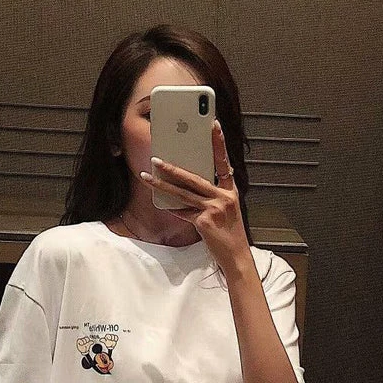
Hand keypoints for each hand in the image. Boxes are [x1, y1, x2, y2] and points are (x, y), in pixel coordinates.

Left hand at [140, 119, 251, 273]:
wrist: (236, 256)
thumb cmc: (229, 233)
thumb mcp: (225, 210)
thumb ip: (210, 196)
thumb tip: (185, 186)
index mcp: (230, 190)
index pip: (224, 162)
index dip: (219, 143)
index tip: (213, 125)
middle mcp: (224, 197)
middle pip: (194, 178)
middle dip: (173, 168)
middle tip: (156, 158)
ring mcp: (214, 209)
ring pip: (182, 193)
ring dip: (161, 185)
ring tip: (146, 176)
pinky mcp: (204, 221)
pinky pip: (182, 212)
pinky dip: (171, 207)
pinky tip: (158, 201)